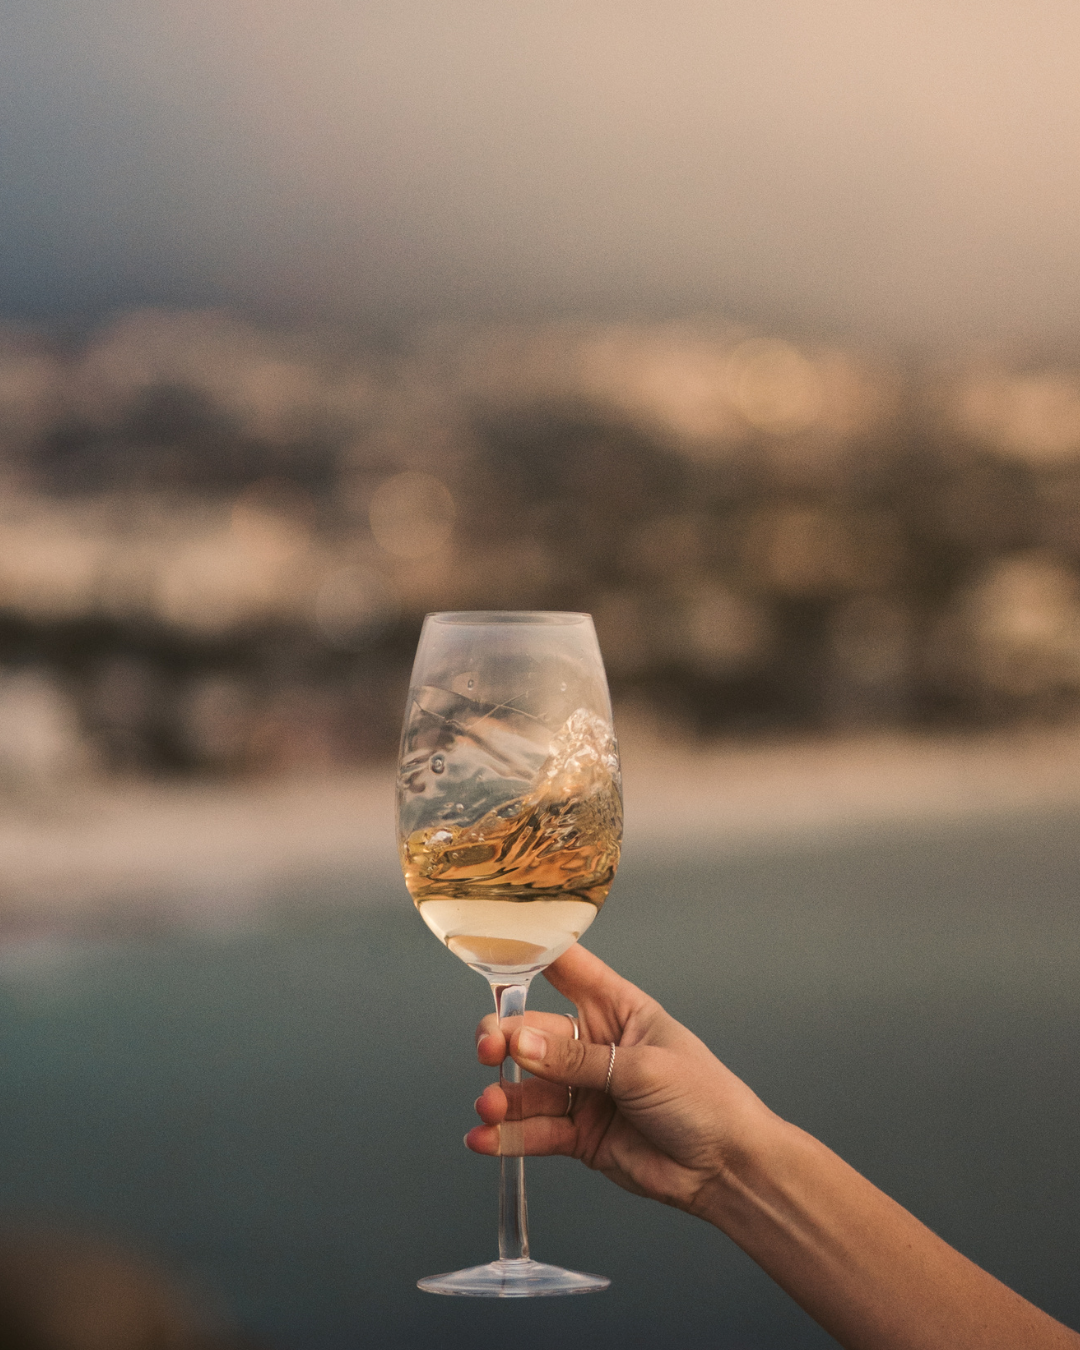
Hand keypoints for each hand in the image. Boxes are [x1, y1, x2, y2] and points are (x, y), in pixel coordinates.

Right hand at [466, 943, 777, 1214]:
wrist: (728, 1168)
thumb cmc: (705, 1099)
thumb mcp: (641, 1068)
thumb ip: (576, 1060)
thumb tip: (521, 1044)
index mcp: (617, 1010)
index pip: (568, 971)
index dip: (532, 957)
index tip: (494, 951)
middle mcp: (595, 1046)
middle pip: (534, 1033)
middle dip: (505, 1039)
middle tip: (489, 1049)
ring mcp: (586, 1092)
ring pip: (529, 1086)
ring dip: (503, 1096)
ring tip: (489, 1107)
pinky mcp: (580, 1135)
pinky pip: (536, 1131)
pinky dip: (508, 1137)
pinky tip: (485, 1139)